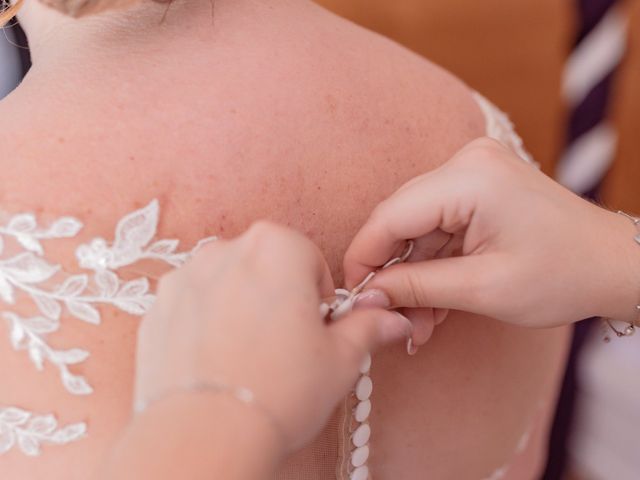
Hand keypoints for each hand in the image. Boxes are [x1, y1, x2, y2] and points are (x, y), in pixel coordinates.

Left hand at [134, 222, 410, 453]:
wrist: (204, 437)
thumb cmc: (278, 392)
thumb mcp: (341, 359)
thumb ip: (368, 326)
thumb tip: (392, 319)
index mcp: (277, 247)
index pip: (310, 258)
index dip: (317, 297)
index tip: (315, 328)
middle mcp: (226, 250)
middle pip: (266, 266)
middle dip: (279, 297)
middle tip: (285, 346)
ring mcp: (185, 277)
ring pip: (228, 283)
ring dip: (241, 307)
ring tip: (249, 357)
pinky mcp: (157, 306)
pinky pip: (194, 305)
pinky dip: (206, 324)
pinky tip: (217, 361)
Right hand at [344, 138, 639, 330]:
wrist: (614, 263)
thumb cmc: (564, 275)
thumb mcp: (483, 289)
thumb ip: (417, 288)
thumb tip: (366, 295)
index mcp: (471, 179)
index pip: (390, 216)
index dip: (364, 258)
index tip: (354, 297)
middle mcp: (466, 162)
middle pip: (400, 220)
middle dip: (393, 273)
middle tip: (392, 318)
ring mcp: (472, 171)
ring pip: (416, 228)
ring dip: (414, 276)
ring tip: (420, 323)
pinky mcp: (477, 186)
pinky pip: (437, 226)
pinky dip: (433, 265)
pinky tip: (435, 304)